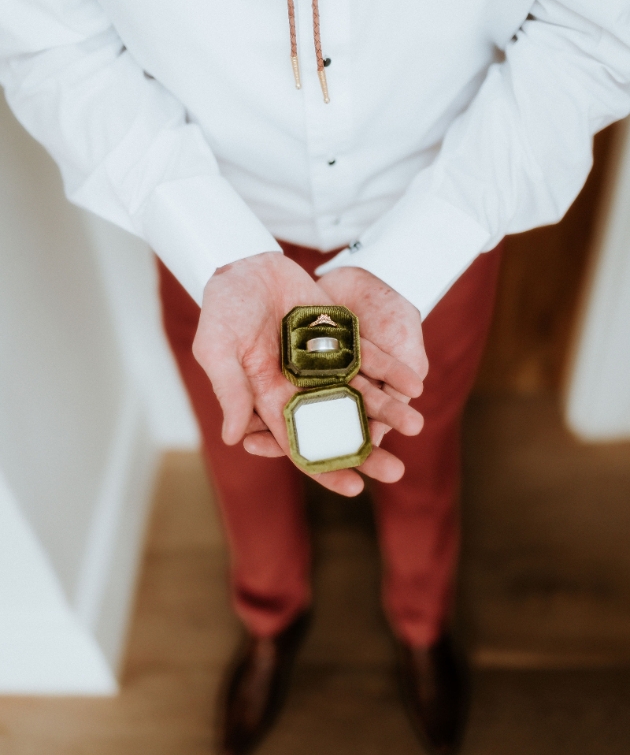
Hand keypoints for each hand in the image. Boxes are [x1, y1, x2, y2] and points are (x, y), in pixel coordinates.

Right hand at [192, 253, 423, 495]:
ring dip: (388, 411)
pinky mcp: (341, 339)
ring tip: (416, 424)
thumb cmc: (224, 309)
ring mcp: (324, 365)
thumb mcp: (217, 347)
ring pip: (361, 395)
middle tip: (396, 472)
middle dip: (366, 449)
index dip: (326, 467)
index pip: (301, 444)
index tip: (355, 488)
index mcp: (270, 400)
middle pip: (338, 426)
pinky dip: (391, 372)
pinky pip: (370, 360)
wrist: (246, 266)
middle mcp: (301, 389)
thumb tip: (233, 439)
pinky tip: (414, 384)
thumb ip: (229, 389)